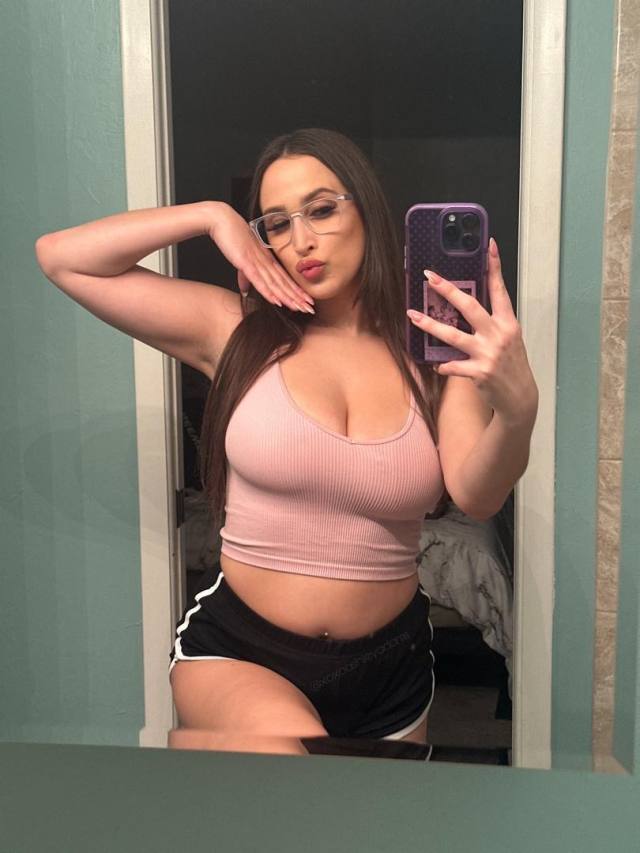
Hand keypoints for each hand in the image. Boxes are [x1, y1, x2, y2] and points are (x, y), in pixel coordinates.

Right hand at [206, 202, 314, 312]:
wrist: (223, 220)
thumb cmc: (232, 237)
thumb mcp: (241, 260)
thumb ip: (245, 277)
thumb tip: (245, 291)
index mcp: (267, 260)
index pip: (285, 279)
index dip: (297, 291)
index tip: (308, 301)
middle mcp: (266, 262)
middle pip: (284, 283)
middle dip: (298, 297)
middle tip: (311, 309)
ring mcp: (257, 262)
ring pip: (276, 284)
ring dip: (288, 298)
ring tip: (299, 308)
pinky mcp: (245, 263)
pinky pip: (259, 280)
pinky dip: (268, 292)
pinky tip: (277, 302)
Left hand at [406, 238, 537, 422]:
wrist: (520, 397)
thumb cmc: (511, 365)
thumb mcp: (509, 340)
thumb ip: (493, 324)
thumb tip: (468, 308)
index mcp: (508, 323)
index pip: (500, 290)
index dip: (494, 267)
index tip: (489, 246)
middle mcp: (499, 335)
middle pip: (470, 306)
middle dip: (448, 290)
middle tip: (430, 277)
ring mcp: (488, 353)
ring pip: (453, 335)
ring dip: (430, 325)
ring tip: (412, 316)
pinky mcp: (479, 372)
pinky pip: (453, 366)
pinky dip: (443, 365)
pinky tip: (437, 365)